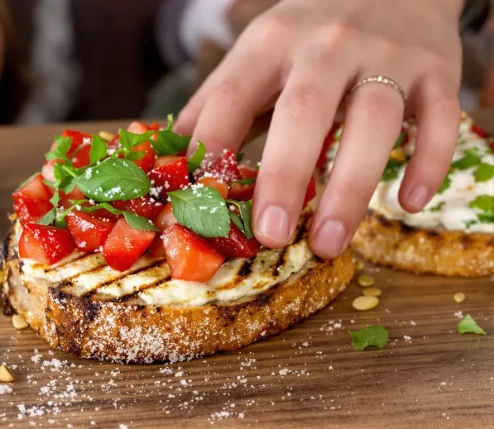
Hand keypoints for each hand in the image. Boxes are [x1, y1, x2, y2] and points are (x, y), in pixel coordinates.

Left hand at [175, 0, 462, 258]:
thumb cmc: (312, 34)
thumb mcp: (258, 53)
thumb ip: (219, 102)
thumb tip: (171, 162)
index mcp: (271, 41)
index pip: (231, 97)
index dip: (210, 149)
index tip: (197, 205)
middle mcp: (328, 44)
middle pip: (304, 112)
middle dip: (284, 176)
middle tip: (271, 236)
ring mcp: (387, 56)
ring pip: (373, 121)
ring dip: (351, 187)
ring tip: (329, 243)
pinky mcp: (437, 71)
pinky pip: (441, 120)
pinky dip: (428, 162)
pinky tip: (408, 201)